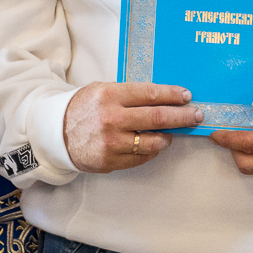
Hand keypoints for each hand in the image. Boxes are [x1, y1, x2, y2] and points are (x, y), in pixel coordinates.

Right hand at [63, 82, 202, 172]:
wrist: (56, 133)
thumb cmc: (84, 108)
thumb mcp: (102, 91)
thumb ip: (130, 93)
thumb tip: (164, 97)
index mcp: (110, 96)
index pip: (151, 94)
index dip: (173, 95)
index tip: (187, 97)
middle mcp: (112, 119)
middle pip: (159, 118)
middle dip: (182, 117)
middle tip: (196, 116)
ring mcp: (112, 142)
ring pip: (154, 142)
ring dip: (168, 137)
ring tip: (170, 134)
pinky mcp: (111, 161)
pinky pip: (142, 157)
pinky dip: (152, 151)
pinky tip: (152, 145)